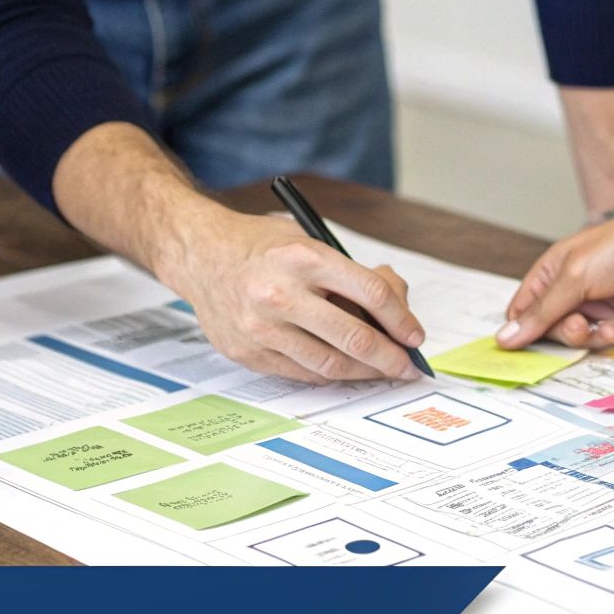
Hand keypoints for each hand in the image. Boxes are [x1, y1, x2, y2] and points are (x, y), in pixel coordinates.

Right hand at [162, 212, 426, 383]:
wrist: (199, 255)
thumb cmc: (260, 247)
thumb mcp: (308, 239)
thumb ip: (352, 272)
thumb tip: (396, 308)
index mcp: (304, 257)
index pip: (371, 293)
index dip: (402, 320)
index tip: (414, 336)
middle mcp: (280, 293)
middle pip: (354, 336)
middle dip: (390, 358)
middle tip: (407, 367)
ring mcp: (261, 327)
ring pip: (329, 363)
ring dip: (363, 372)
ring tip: (380, 372)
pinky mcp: (248, 352)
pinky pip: (302, 373)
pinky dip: (330, 373)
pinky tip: (344, 369)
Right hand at [495, 212, 613, 350]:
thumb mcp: (573, 276)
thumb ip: (541, 311)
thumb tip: (506, 337)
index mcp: (551, 274)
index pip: (522, 310)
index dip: (517, 329)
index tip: (512, 348)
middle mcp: (568, 295)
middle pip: (543, 330)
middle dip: (553, 332)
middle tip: (570, 324)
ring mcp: (591, 312)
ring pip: (568, 341)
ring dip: (576, 337)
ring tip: (587, 326)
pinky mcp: (613, 327)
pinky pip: (595, 345)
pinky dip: (601, 339)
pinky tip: (612, 327)